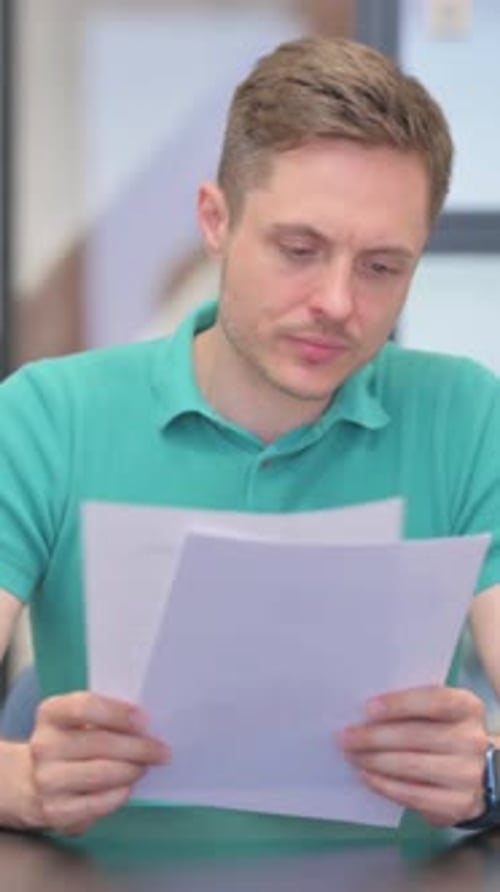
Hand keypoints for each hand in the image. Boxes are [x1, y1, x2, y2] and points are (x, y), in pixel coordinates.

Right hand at [29, 691, 168, 834]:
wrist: (35, 781)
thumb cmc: (72, 742)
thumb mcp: (80, 721)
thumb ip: (107, 716)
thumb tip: (147, 725)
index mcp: (51, 713)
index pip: (84, 707)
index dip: (118, 713)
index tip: (145, 720)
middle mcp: (43, 746)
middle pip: (99, 743)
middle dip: (138, 747)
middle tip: (162, 751)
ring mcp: (46, 780)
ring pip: (101, 774)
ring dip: (131, 770)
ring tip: (144, 768)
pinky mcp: (55, 811)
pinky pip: (98, 803)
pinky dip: (119, 794)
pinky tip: (128, 787)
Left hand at [337, 685, 488, 825]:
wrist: (477, 774)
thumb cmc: (444, 733)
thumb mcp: (438, 713)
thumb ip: (411, 708)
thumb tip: (364, 712)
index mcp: (467, 707)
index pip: (435, 701)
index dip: (400, 704)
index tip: (368, 708)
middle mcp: (472, 740)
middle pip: (417, 735)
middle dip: (375, 736)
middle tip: (345, 737)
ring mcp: (468, 774)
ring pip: (412, 765)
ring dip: (375, 761)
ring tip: (352, 755)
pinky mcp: (457, 804)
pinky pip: (413, 794)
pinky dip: (384, 785)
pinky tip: (366, 776)